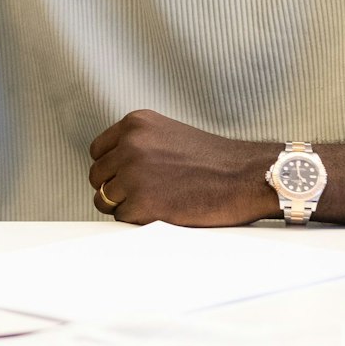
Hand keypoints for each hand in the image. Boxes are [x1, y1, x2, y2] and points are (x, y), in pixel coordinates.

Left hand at [88, 110, 274, 226]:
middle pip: (97, 177)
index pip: (98, 152)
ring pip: (105, 200)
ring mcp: (133, 173)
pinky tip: (165, 212)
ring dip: (126, 206)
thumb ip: (139, 145)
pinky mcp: (142, 202)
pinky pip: (122, 219)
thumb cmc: (215, 161)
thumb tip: (110, 169)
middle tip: (143, 196)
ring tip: (157, 203)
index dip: (111, 169)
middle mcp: (130, 144)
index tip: (126, 178)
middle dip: (115, 189)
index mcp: (135, 124)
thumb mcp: (169, 135)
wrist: (247, 177)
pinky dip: (140, 221)